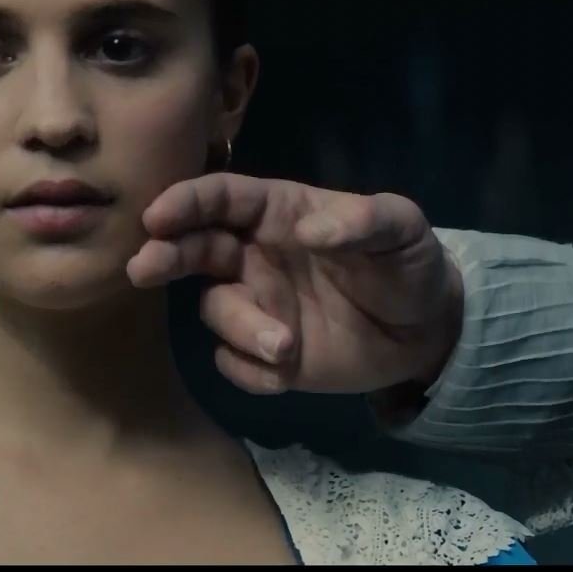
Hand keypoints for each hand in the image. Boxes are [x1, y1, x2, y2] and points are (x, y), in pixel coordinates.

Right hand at [126, 173, 462, 395]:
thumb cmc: (406, 265)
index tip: (157, 216)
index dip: (186, 202)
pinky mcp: (265, 354)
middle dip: (165, 255)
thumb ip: (364, 222)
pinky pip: (233, 362)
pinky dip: (250, 369)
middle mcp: (255, 255)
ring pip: (216, 311)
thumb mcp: (402, 230)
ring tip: (285, 346)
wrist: (427, 332)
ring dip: (240, 329)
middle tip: (144, 269)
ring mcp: (258, 305)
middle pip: (194, 248)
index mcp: (279, 213)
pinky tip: (286, 373)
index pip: (222, 198)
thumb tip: (310, 232)